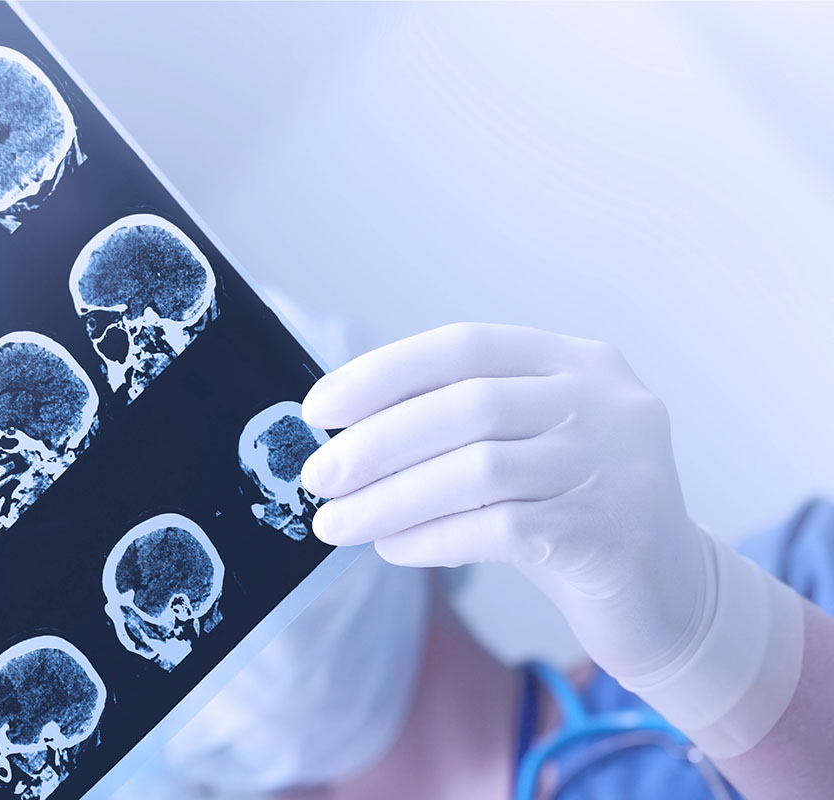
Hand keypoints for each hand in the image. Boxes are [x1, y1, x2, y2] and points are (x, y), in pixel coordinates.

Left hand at [300, 322, 708, 681]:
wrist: (671, 594)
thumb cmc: (573, 510)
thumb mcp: (527, 445)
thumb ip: (459, 424)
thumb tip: (345, 432)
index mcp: (576, 360)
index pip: (464, 346)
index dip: (383, 373)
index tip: (320, 409)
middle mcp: (604, 400)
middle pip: (466, 406)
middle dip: (376, 443)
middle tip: (317, 476)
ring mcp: (615, 465)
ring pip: (476, 472)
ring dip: (389, 499)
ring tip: (337, 523)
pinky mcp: (610, 533)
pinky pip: (497, 529)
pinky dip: (430, 538)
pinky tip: (392, 548)